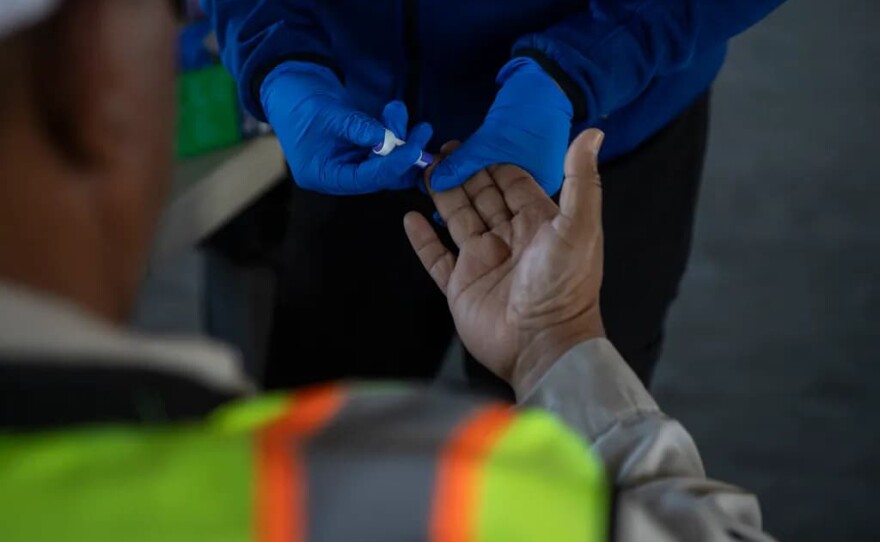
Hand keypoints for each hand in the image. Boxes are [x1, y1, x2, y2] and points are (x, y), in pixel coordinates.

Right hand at [261, 61, 432, 194]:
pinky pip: (382, 147)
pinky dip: (391, 130)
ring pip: (384, 159)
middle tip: (422, 130)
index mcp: (323, 175)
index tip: (414, 149)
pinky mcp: (357, 148)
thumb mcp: (327, 113)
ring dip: (398, 136)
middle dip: (402, 152)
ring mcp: (348, 162)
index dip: (392, 165)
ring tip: (397, 110)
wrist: (287, 83)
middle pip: (380, 174)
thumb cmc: (297, 100)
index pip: (365, 179)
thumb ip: (357, 127)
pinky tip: (393, 111)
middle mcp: (338, 175)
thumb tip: (387, 138)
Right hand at [405, 129, 605, 397]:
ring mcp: (482, 263)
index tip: (477, 139)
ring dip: (443, 195)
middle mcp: (509, 239)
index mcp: (538, 224)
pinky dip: (423, 239)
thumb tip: (592, 132)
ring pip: (457, 220)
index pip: (514, 184)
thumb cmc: (563, 284)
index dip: (496, 162)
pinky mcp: (460, 287)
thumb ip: (581, 180)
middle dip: (465, 172)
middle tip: (444, 148)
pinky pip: (437, 258)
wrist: (542, 344)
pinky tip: (411, 218)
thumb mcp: (579, 226)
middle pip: (482, 197)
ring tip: (424, 168)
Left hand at [429, 57, 572, 195]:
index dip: (464, 206)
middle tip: (433, 173)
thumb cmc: (531, 111)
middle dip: (460, 185)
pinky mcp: (513, 162)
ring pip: (485, 184)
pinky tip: (450, 158)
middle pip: (489, 200)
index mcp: (537, 196)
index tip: (438, 190)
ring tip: (438, 161)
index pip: (496, 213)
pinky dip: (471, 163)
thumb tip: (435, 181)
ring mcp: (523, 177)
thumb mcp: (493, 140)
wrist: (548, 78)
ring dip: (461, 171)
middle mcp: (532, 192)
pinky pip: (488, 169)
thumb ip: (464, 163)